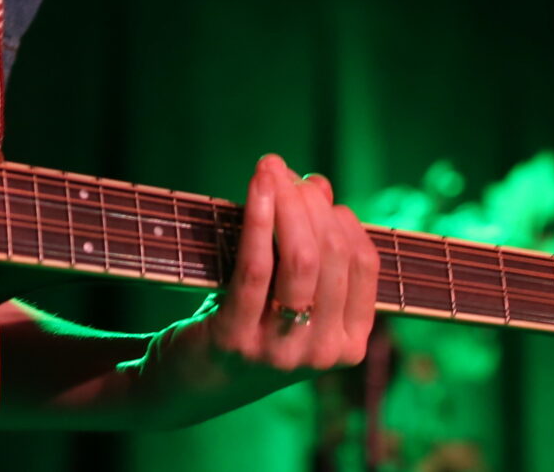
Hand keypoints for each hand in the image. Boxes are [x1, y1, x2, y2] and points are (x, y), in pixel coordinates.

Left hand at [140, 154, 380, 420]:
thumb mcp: (290, 293)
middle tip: (282, 172)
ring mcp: (281, 351)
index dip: (340, 216)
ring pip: (301, 258)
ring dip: (286, 202)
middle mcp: (322, 353)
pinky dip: (259, 219)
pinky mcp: (237, 340)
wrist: (189, 383)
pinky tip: (256, 189)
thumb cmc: (248, 325)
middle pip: (331, 254)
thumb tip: (318, 184)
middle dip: (309, 201)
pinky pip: (256, 268)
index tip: (311, 187)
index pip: (364, 264)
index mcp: (349, 344)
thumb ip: (312, 246)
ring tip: (269, 170)